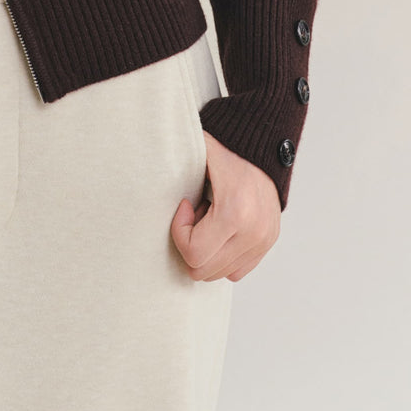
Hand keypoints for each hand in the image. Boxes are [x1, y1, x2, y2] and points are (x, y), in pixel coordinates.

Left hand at [170, 133, 281, 281]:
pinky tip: (222, 227)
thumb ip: (172, 179)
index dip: (180, 232)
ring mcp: (264, 239)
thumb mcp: (194, 156)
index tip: (184, 205)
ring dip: (208, 249)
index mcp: (235, 212)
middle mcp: (253, 232)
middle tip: (196, 212)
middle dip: (192, 244)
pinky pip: (237, 269)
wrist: (260, 136)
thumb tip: (142, 193)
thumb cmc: (222, 144)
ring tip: (210, 218)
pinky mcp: (269, 241)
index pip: (194, 254)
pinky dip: (223, 255)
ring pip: (220, 274)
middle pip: (205, 271)